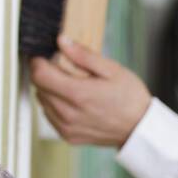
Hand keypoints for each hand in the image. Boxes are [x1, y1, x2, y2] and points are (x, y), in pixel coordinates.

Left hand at [29, 34, 151, 146]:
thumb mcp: (112, 69)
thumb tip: (62, 41)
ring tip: (71, 87)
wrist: (140, 128)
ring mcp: (67, 127)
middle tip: (63, 70)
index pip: (39, 75)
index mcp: (78, 94)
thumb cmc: (130, 98)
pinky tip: (73, 102)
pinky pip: (50, 116)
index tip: (44, 57)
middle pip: (39, 88)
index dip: (38, 62)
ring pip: (42, 102)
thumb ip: (84, 55)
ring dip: (50, 91)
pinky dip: (55, 106)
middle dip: (46, 75)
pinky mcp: (68, 136)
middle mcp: (68, 113)